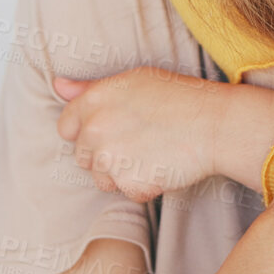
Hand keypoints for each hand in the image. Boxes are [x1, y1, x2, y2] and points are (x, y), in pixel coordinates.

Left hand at [55, 66, 273, 199]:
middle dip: (106, 153)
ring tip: (152, 153)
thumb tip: (58, 86)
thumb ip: (90, 88)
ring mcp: (110, 159)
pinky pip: (127, 193)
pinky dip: (144, 186)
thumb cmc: (180, 97)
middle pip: (84, 156)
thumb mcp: (134, 80)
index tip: (111, 130)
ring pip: (102, 178)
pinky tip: (162, 166)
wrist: (215, 124)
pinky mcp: (129, 184)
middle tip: (140, 140)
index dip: (88, 131)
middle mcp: (96, 129)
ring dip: (122, 173)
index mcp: (95, 100)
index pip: (67, 127)